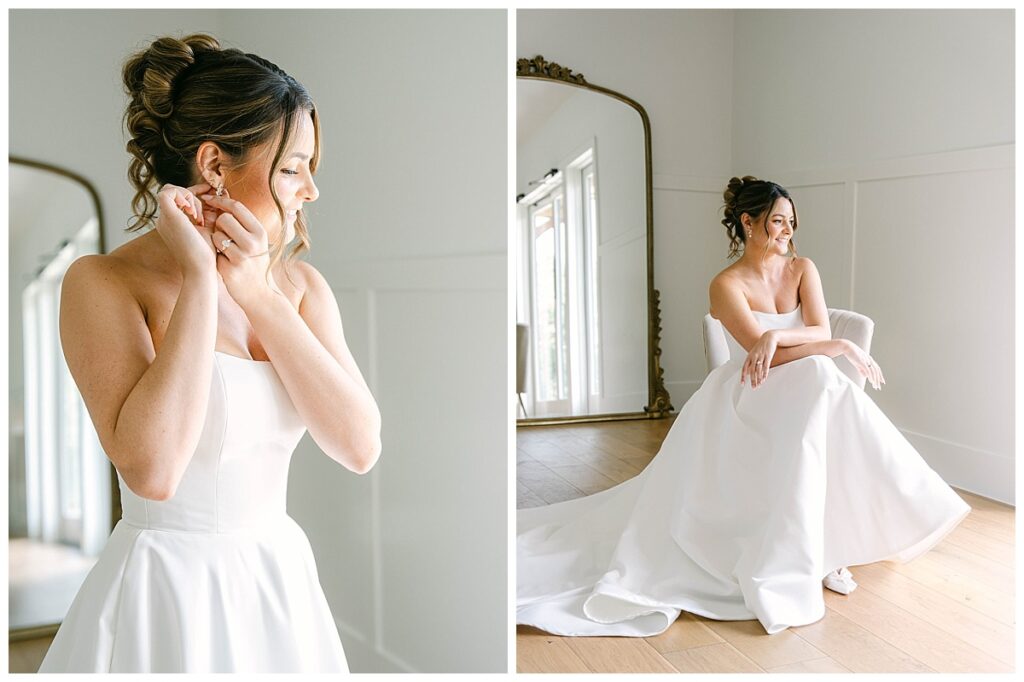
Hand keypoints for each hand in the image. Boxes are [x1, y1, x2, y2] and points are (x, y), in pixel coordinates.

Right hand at [154, 182, 215, 275]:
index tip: (208, 194)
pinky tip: (193, 212)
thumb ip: (205, 215)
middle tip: (203, 213)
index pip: (177, 198)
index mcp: (171, 223)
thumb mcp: (206, 229)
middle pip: (172, 193)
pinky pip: (167, 193)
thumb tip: (214, 200)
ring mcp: (164, 219)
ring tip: (198, 216)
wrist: (200, 270)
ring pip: (169, 190)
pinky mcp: (169, 217)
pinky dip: (182, 195)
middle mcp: (164, 220)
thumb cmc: (205, 255)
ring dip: (188, 196)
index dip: (192, 193)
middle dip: (191, 195)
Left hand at [197, 190, 282, 309]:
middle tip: (224, 235)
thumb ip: (241, 223)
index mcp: (260, 232)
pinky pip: (213, 252)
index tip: (209, 201)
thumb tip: (215, 204)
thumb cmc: (254, 263)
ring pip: (216, 235)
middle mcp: (253, 243)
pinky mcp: (230, 269)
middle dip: (218, 224)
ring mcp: (241, 256)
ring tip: (226, 252)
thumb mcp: (256, 241)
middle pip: (224, 219)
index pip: (236, 207)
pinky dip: (216, 256)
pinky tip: (226, 264)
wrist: (259, 294)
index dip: (220, 201)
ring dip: (216, 241)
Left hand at [741, 330, 777, 388]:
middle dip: (752, 380)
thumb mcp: (753, 354)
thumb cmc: (761, 346)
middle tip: (753, 387)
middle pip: (751, 371)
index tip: (742, 384)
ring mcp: (760, 356)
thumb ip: (750, 363)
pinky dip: (764, 373)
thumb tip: (747, 372)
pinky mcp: (768, 356)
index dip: (743, 376)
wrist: (769, 337)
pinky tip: (764, 378)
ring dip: (758, 378)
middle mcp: (753, 357)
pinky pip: (765, 366)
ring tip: (759, 385)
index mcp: (749, 357)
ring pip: (758, 369)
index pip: (744, 368)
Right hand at [839, 339, 884, 389]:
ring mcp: (867, 361)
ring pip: (874, 372)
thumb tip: (865, 376)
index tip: (881, 382)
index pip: (877, 369)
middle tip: (878, 387)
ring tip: (875, 386)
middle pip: (877, 371)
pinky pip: (868, 370)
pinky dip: (871, 376)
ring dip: (875, 379)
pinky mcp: (862, 362)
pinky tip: (871, 381)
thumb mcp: (857, 363)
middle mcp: (870, 360)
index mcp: (869, 360)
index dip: (880, 375)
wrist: (846, 347)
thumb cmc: (851, 354)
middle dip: (878, 379)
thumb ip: (861, 370)